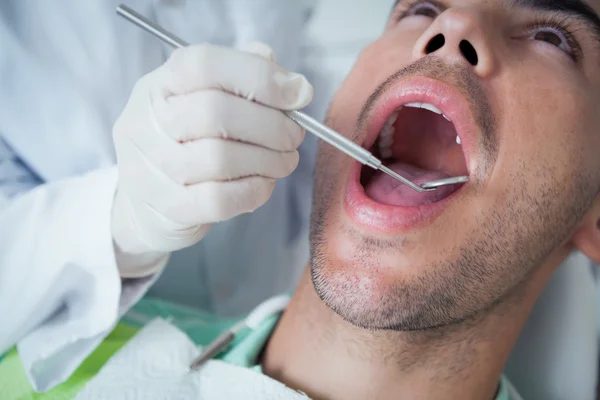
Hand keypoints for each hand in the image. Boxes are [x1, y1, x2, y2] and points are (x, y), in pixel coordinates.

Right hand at [111, 42, 312, 275]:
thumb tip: (291, 83)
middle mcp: (145, 122)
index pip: (205, 64)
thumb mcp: (201, 100)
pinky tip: (264, 183)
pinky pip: (220, 199)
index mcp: (157, 85)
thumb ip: (243, 79)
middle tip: (294, 136)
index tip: (298, 93)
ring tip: (284, 161)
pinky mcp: (167, 208)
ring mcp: (150, 168)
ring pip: (220, 158)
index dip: (260, 77)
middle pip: (215, 111)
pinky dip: (254, 190)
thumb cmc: (186, 144)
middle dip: (271, 125)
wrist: (145, 204)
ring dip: (269, 160)